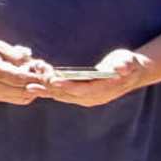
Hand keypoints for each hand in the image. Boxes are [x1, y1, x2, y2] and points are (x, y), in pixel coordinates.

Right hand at [0, 35, 53, 105]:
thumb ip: (16, 56)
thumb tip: (34, 64)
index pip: (20, 79)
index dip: (37, 78)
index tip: (49, 74)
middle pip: (22, 92)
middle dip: (38, 87)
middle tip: (47, 78)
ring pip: (19, 99)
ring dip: (32, 91)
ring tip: (37, 79)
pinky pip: (12, 99)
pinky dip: (23, 92)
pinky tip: (27, 83)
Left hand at [38, 48, 156, 108]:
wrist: (132, 73)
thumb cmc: (129, 64)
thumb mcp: (129, 62)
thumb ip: (125, 65)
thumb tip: (120, 68)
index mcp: (103, 90)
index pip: (82, 90)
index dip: (67, 86)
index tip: (53, 82)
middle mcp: (92, 98)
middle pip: (67, 95)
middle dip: (49, 90)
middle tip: (31, 85)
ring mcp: (86, 98)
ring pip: (62, 96)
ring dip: (46, 91)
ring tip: (28, 86)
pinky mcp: (80, 95)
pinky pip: (62, 94)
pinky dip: (49, 90)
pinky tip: (36, 85)